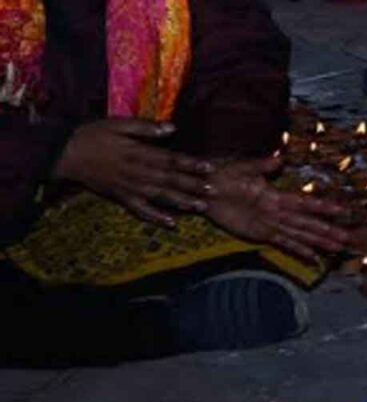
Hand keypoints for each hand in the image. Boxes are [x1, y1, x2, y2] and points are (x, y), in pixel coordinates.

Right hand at [53, 118, 214, 226]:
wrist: (64, 153)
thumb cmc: (93, 135)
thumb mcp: (117, 124)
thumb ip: (145, 127)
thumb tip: (172, 128)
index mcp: (138, 153)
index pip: (170, 159)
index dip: (191, 164)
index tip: (210, 168)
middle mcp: (137, 172)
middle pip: (169, 180)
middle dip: (193, 186)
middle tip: (214, 191)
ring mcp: (129, 187)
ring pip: (160, 197)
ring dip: (181, 202)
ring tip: (201, 207)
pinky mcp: (121, 197)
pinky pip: (141, 210)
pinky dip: (156, 217)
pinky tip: (172, 224)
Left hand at [204, 158, 347, 260]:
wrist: (204, 189)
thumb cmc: (223, 175)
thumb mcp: (243, 167)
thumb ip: (262, 166)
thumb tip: (281, 160)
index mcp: (276, 195)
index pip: (305, 204)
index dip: (323, 208)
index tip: (342, 211)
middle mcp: (278, 212)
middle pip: (307, 223)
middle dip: (327, 231)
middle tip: (347, 239)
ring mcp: (270, 225)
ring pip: (299, 235)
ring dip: (318, 242)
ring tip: (336, 249)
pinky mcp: (259, 235)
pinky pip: (282, 244)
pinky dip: (297, 250)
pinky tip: (311, 257)